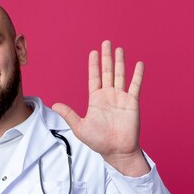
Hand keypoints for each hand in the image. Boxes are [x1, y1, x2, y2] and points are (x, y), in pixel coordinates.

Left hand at [52, 40, 149, 175]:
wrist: (116, 151)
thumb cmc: (98, 141)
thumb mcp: (80, 127)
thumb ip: (69, 114)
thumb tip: (55, 104)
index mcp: (96, 100)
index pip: (94, 78)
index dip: (93, 65)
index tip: (93, 52)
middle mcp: (108, 96)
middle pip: (107, 72)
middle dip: (106, 57)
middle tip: (106, 42)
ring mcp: (121, 98)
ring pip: (120, 75)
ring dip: (120, 62)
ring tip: (119, 48)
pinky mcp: (132, 103)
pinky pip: (135, 85)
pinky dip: (137, 74)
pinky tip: (138, 63)